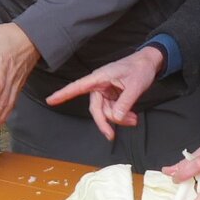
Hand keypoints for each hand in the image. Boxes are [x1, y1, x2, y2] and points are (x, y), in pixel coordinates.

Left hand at [0, 22, 39, 134]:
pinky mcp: (19, 85)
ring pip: (10, 104)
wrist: (34, 36)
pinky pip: (13, 102)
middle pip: (5, 100)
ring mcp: (16, 82)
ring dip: (0, 119)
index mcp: (2, 62)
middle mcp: (11, 76)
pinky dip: (6, 114)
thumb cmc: (10, 34)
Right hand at [44, 45, 165, 140]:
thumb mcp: (135, 85)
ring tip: (133, 119)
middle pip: (95, 108)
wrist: (149, 63)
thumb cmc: (140, 69)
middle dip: (105, 122)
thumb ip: (125, 102)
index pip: (78, 87)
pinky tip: (131, 117)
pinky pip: (112, 111)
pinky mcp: (111, 96)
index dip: (63, 94)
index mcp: (100, 77)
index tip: (50, 100)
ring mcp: (105, 92)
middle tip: (112, 135)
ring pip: (105, 112)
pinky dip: (121, 116)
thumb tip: (115, 118)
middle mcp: (99, 85)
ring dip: (118, 119)